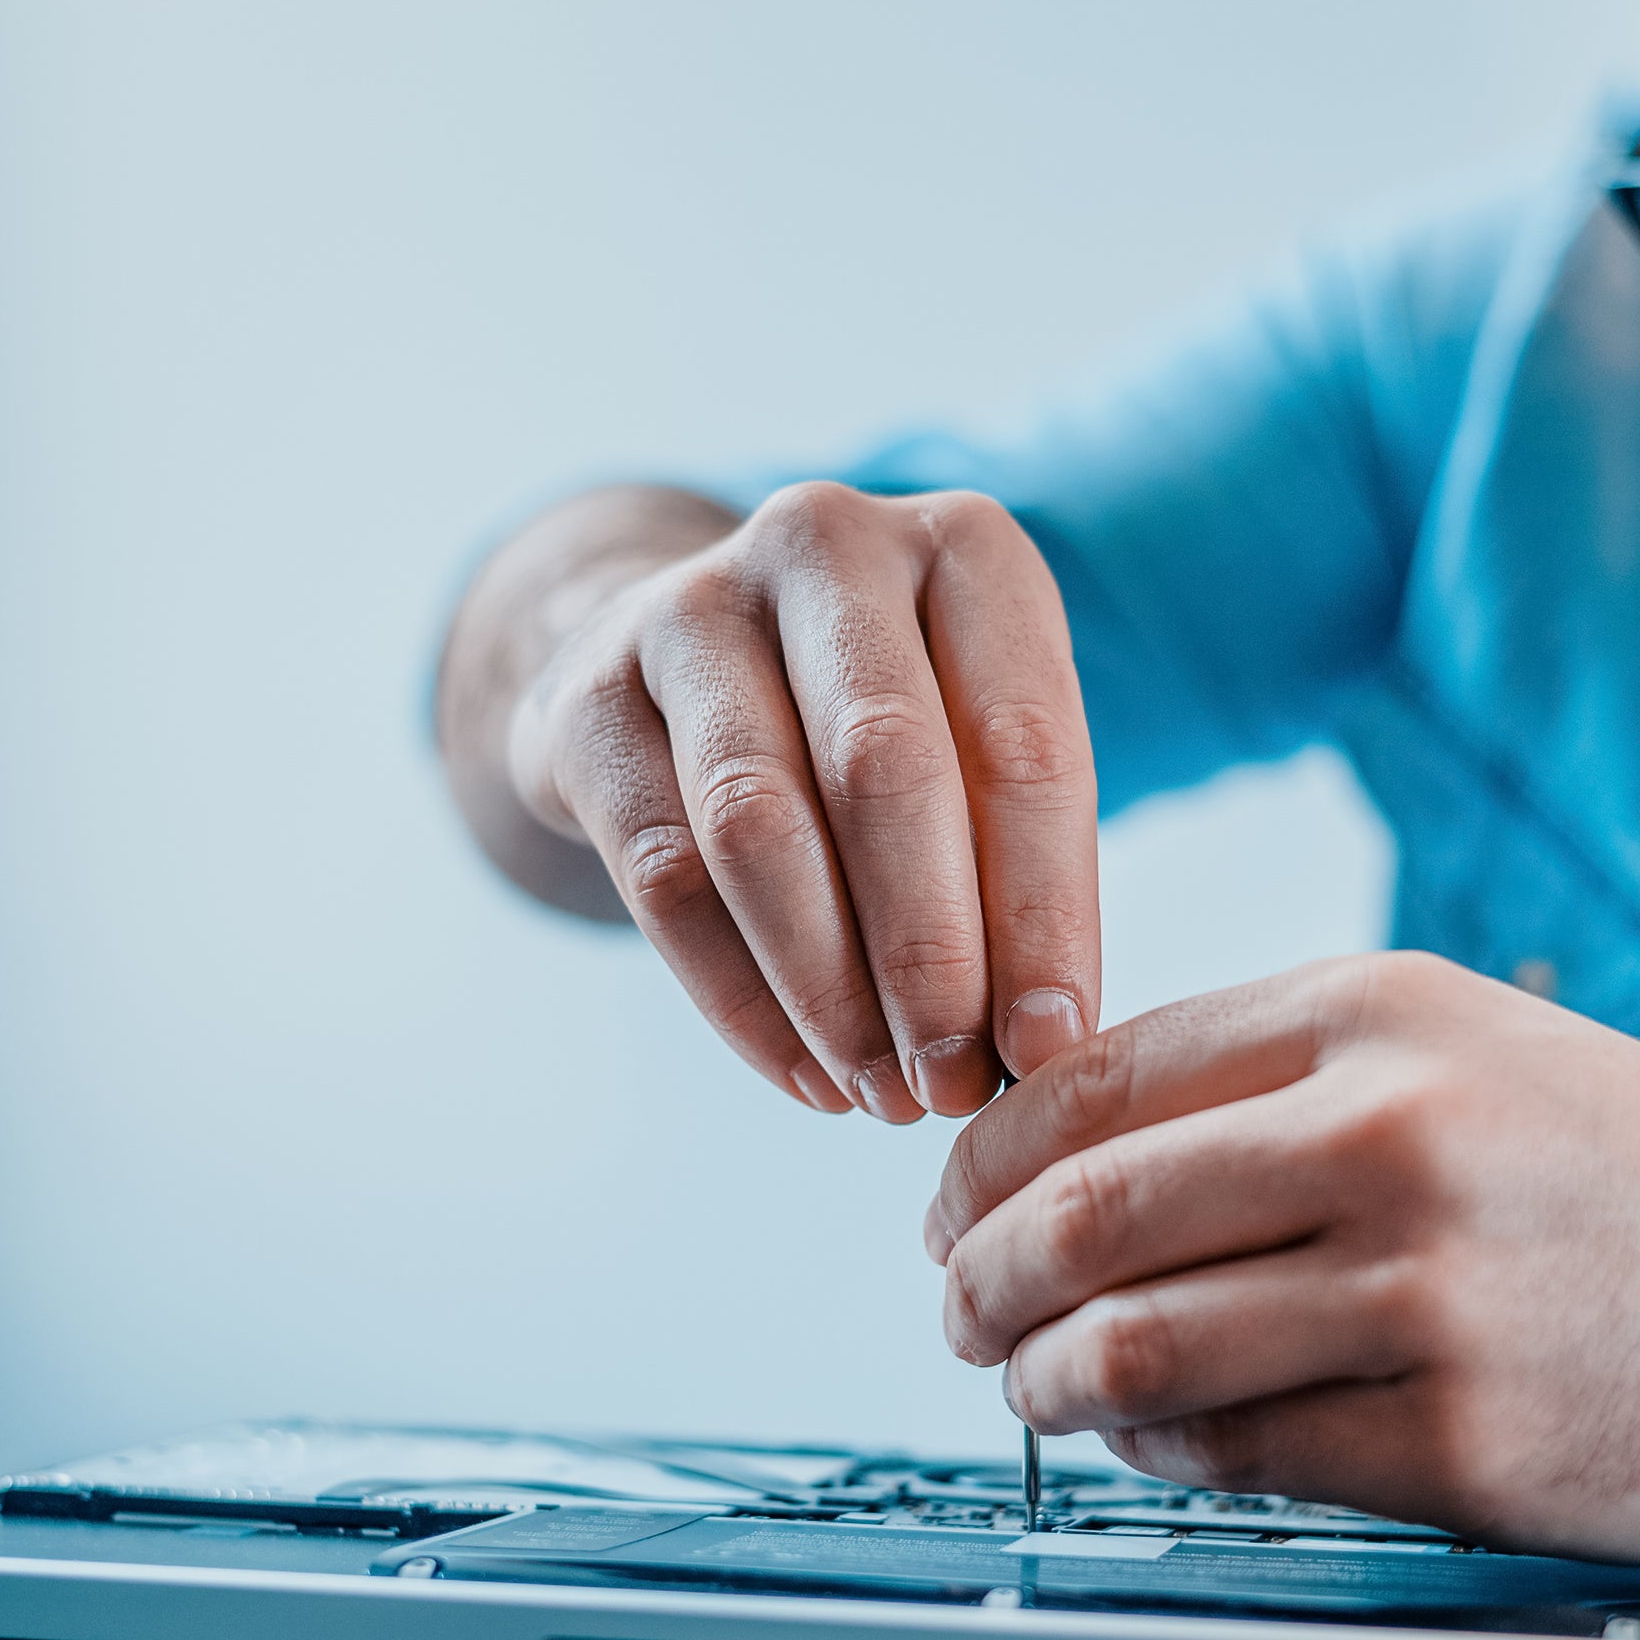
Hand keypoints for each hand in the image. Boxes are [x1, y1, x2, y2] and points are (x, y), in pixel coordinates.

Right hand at [507, 483, 1100, 1122]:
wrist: (688, 666)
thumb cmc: (888, 723)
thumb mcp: (983, 749)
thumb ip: (1022, 870)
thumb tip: (1042, 1044)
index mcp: (966, 546)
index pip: (1022, 742)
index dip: (1043, 912)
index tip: (1052, 1047)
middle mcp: (826, 543)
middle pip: (884, 769)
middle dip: (929, 955)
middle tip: (955, 1086)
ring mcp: (690, 607)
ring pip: (759, 827)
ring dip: (828, 990)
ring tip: (880, 1096)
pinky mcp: (588, 698)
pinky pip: (664, 877)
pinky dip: (741, 1000)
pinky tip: (803, 1074)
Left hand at [927, 953, 1639, 1559]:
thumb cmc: (1632, 1168)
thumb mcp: (1460, 1045)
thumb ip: (1268, 1078)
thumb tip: (1054, 1156)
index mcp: (1376, 1013)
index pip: (1091, 1083)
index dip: (981, 1166)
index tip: (950, 1215)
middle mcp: (1399, 1133)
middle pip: (1087, 1216)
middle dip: (982, 1281)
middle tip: (959, 1315)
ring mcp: (1438, 1292)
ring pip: (1141, 1349)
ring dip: (1049, 1382)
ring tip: (1032, 1387)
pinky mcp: (1471, 1443)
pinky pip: (1244, 1457)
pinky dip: (1163, 1455)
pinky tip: (1158, 1443)